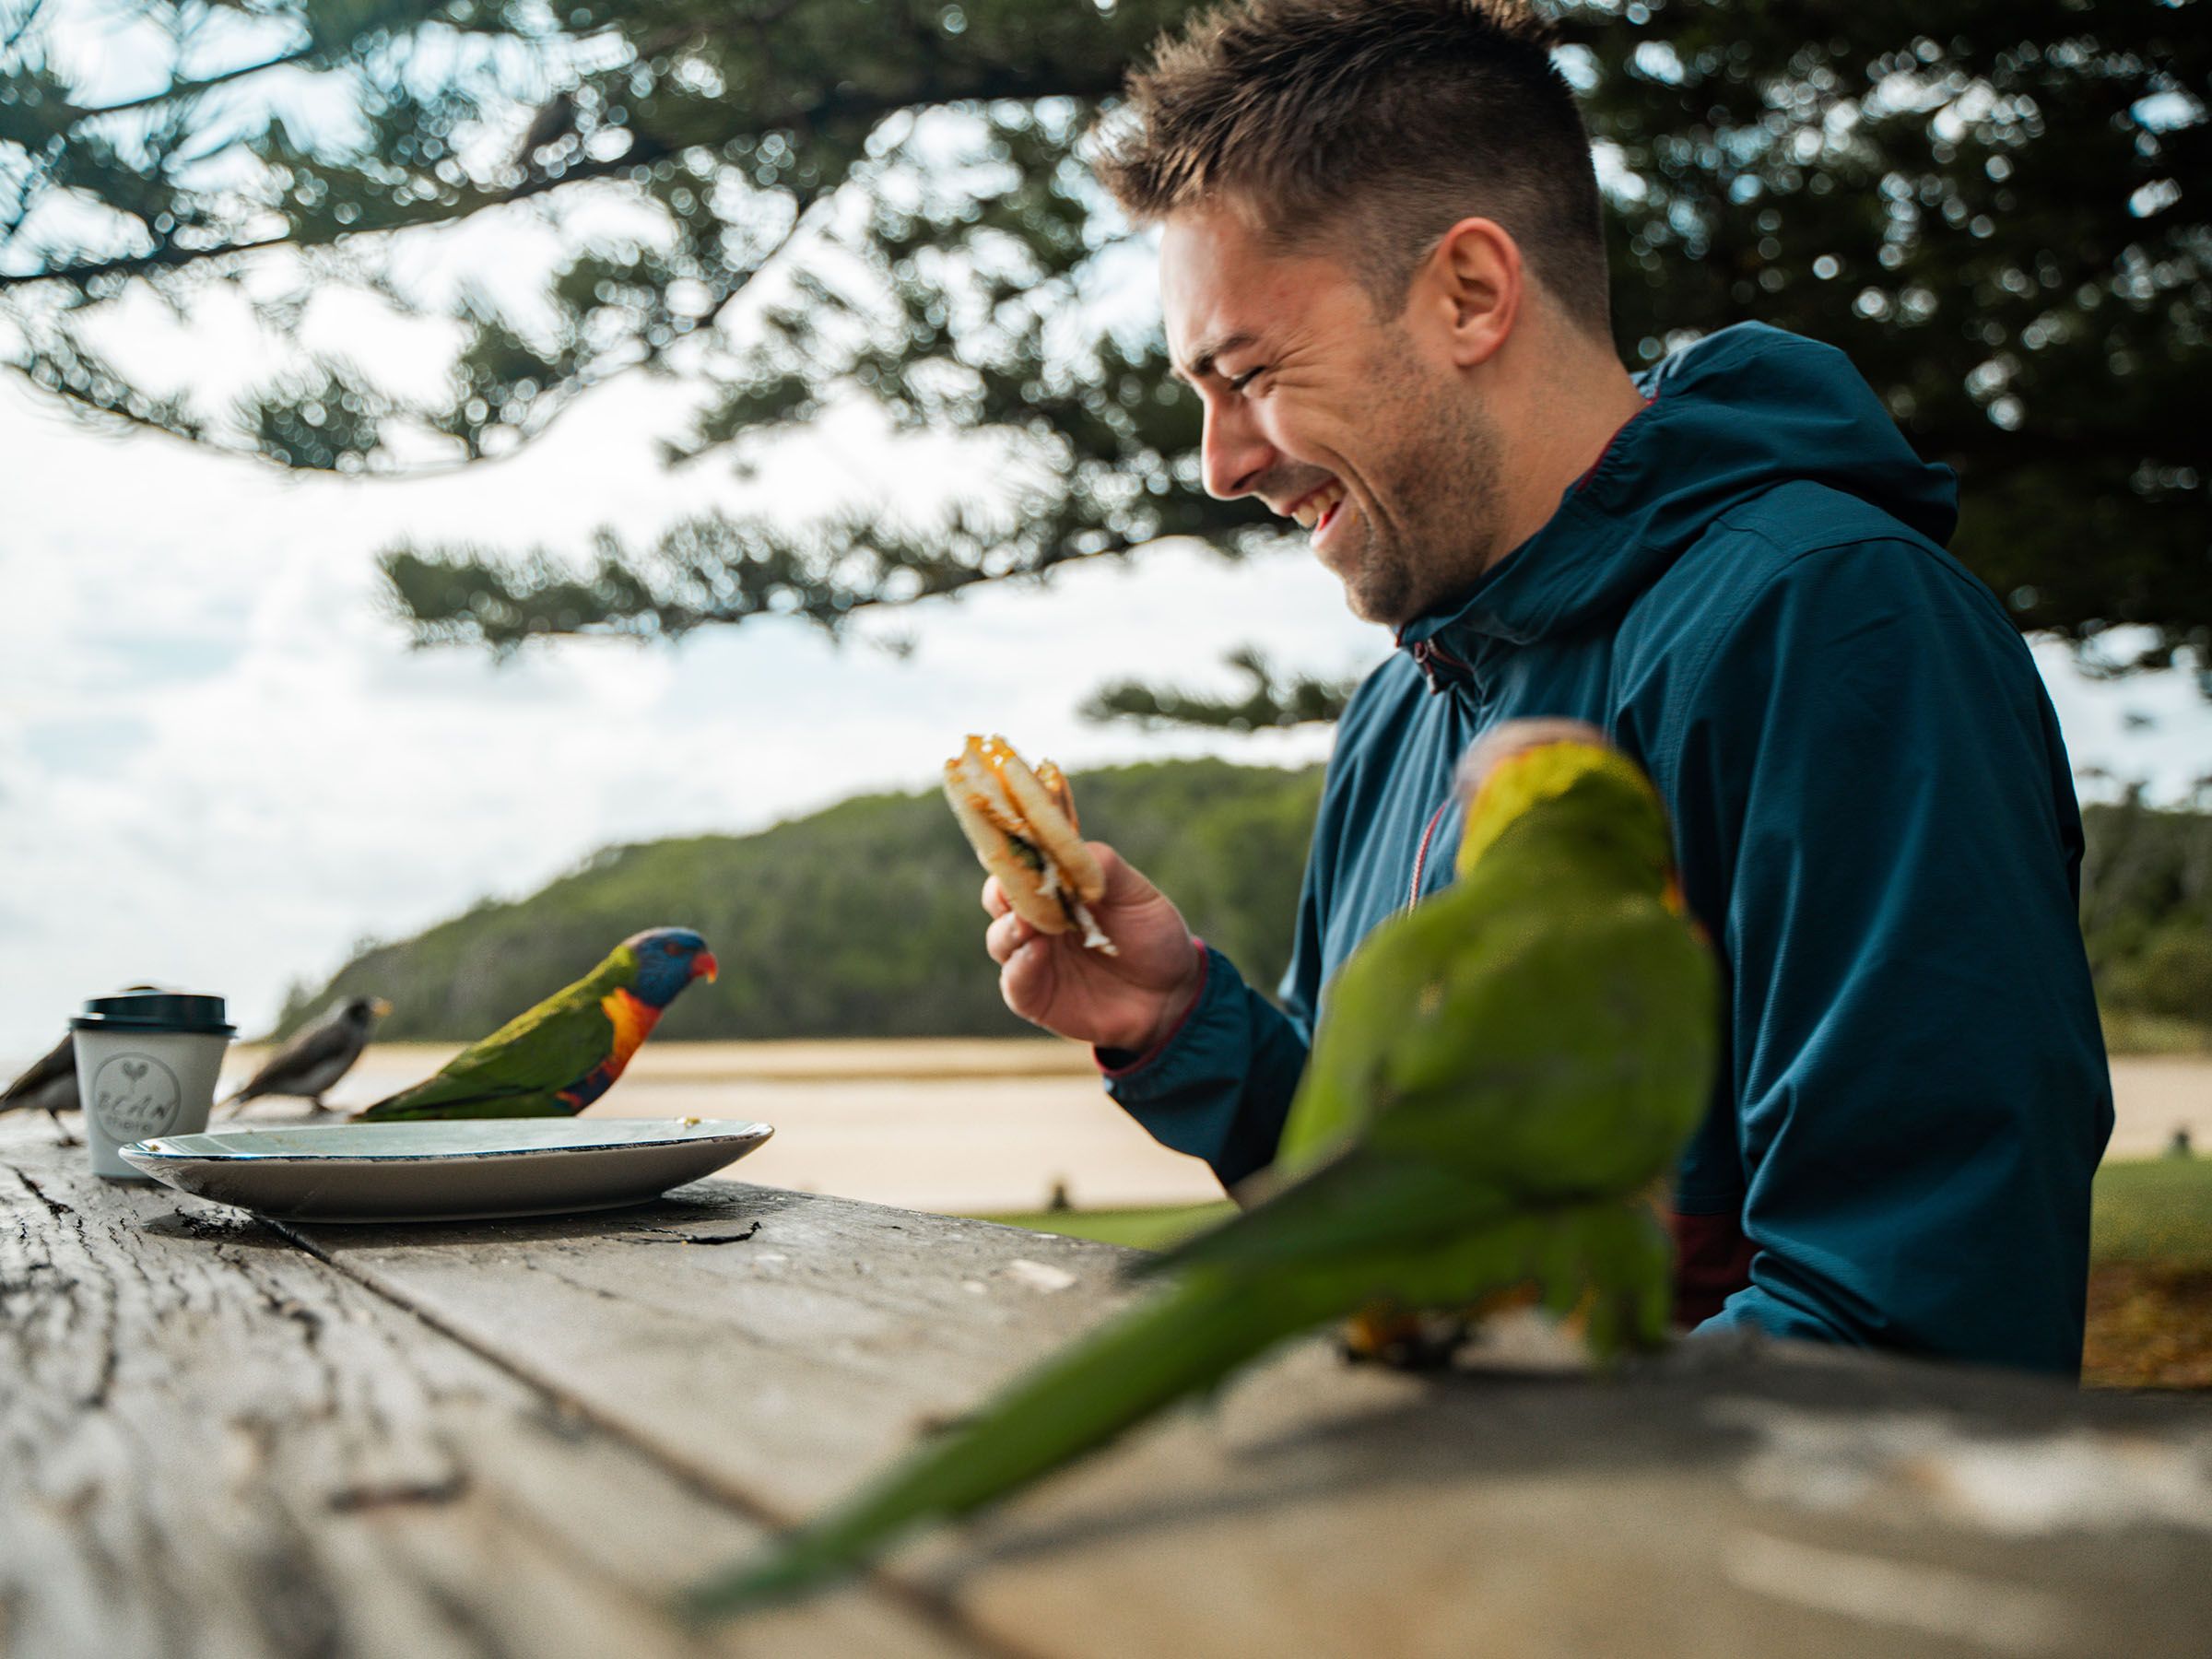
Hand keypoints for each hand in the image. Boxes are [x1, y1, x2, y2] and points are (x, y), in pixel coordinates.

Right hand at [983, 844, 1204, 1054]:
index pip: (1019, 866)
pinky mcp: (1035, 996)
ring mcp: (1033, 959)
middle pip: (998, 900)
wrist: (1171, 994)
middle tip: (1017, 889)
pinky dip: (1020, 966)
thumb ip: (1102, 866)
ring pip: (999, 938)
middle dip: (1002, 892)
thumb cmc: (1152, 936)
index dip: (1014, 856)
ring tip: (1028, 924)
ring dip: (1009, 929)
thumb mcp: (1135, 893)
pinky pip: (1014, 981)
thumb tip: (1068, 847)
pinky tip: (1037, 952)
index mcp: (1056, 889)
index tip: (1019, 849)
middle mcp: (1037, 921)